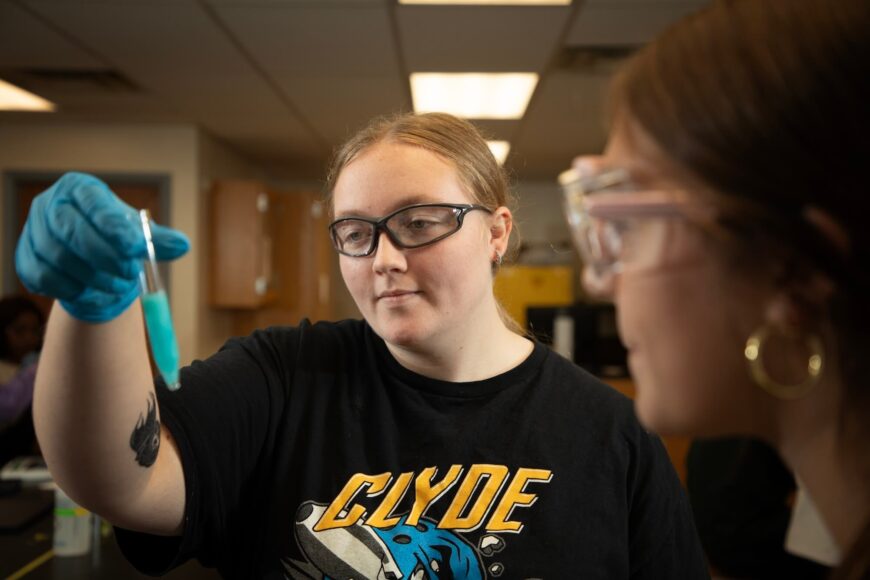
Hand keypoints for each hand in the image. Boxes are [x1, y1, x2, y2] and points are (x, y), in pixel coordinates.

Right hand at [14, 172, 188, 321]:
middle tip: (130, 273)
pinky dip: (70, 288)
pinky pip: (43, 277)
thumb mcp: (139, 236)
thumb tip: (183, 245)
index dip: (114, 226)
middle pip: (71, 229)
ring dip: (92, 276)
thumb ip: (159, 240)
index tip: (136, 247)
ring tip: (117, 285)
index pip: (94, 202)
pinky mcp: (25, 258)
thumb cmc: (116, 241)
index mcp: (81, 189)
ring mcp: (33, 231)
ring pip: (57, 257)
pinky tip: (90, 291)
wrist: (92, 264)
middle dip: (104, 256)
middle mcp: (51, 204)